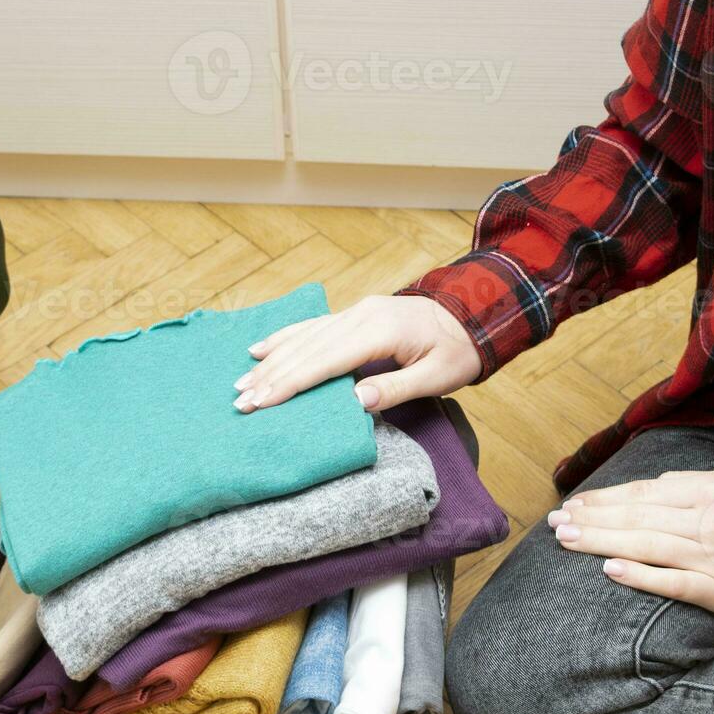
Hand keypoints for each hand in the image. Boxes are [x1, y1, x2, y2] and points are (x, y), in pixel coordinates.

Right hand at [234, 294, 482, 412]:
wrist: (473, 313)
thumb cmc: (458, 350)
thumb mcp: (439, 375)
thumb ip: (397, 388)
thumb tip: (355, 402)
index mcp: (380, 331)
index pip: (325, 361)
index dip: (291, 382)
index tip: (263, 401)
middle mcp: (360, 316)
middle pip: (306, 349)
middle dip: (270, 377)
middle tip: (240, 401)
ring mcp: (355, 312)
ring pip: (304, 337)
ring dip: (271, 360)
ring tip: (241, 382)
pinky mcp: (354, 314)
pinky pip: (312, 326)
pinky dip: (284, 337)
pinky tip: (261, 348)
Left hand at [547, 470, 713, 618]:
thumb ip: (691, 484)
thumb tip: (652, 485)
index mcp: (708, 490)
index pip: (642, 493)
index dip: (604, 498)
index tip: (573, 503)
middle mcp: (706, 520)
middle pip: (636, 517)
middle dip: (590, 519)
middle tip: (554, 522)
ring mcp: (711, 557)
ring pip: (646, 545)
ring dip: (601, 541)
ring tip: (566, 539)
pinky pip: (674, 582)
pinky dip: (640, 576)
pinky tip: (609, 571)